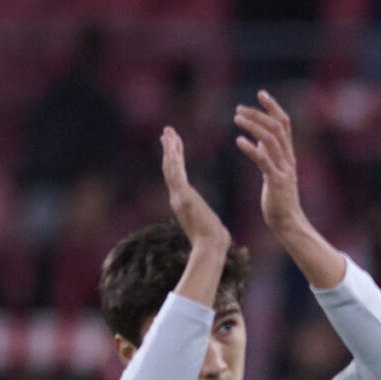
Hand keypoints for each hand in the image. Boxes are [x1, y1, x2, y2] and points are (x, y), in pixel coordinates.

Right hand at [159, 127, 229, 253]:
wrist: (210, 249)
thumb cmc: (213, 241)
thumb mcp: (208, 225)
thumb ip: (205, 219)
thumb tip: (213, 225)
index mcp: (183, 202)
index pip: (176, 176)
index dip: (174, 160)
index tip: (173, 146)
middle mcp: (177, 197)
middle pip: (170, 168)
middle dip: (169, 149)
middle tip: (167, 131)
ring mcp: (178, 197)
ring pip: (171, 167)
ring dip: (169, 149)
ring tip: (168, 132)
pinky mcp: (183, 198)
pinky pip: (176, 173)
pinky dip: (173, 159)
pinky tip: (172, 145)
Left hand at [234, 91, 305, 235]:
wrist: (288, 223)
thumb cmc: (279, 199)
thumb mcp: (273, 172)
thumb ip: (268, 154)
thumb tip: (257, 139)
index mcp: (288, 155)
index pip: (284, 124)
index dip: (274, 107)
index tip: (261, 93)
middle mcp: (288, 159)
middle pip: (277, 127)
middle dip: (259, 114)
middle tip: (239, 109)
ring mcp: (283, 170)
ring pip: (271, 139)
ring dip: (253, 126)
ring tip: (236, 118)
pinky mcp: (276, 182)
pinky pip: (264, 160)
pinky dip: (251, 148)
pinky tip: (239, 141)